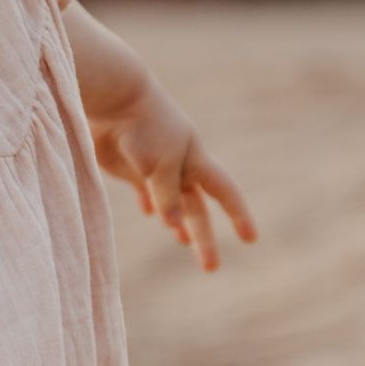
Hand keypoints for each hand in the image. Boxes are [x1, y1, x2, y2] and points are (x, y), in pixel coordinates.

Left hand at [88, 76, 257, 270]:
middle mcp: (179, 165)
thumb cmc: (142, 128)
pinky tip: (148, 214)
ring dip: (177, 221)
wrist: (113, 97)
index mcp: (196, 161)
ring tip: (182, 241)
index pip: (225, 192)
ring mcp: (154, 166)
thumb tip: (174, 225)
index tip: (251, 240)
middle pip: (197, 208)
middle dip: (204, 238)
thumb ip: (167, 196)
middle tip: (211, 268)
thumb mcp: (160, 165)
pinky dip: (148, 203)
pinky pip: (144, 190)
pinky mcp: (129, 165)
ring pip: (171, 201)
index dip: (239, 216)